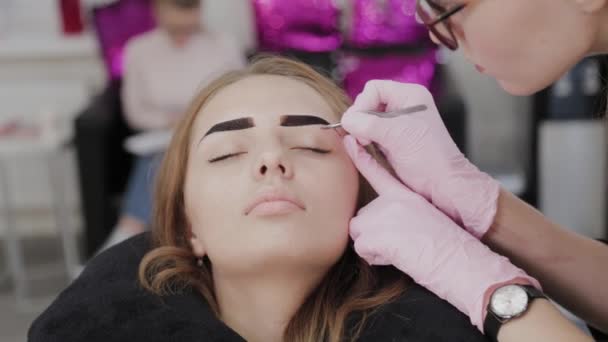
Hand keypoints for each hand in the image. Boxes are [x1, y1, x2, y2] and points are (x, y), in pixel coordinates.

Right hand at [341, 80, 499, 237]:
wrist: (441, 182)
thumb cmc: (427, 155)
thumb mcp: (396, 133)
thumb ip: (368, 123)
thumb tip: (345, 120)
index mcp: (410, 96)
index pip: (374, 89)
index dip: (363, 103)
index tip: (359, 122)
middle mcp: (403, 106)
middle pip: (368, 103)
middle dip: (361, 118)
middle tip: (363, 135)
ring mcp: (396, 124)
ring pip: (367, 119)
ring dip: (361, 129)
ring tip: (366, 142)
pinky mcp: (391, 140)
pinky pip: (369, 132)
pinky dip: (363, 138)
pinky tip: (365, 146)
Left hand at [344, 135, 538, 330]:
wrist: (461, 260)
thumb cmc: (450, 246)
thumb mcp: (427, 220)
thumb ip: (404, 215)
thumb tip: (388, 227)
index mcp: (406, 195)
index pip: (379, 172)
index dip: (362, 159)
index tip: (349, 141)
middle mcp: (391, 201)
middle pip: (362, 216)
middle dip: (373, 233)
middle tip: (401, 243)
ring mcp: (382, 215)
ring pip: (358, 232)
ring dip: (373, 245)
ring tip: (400, 250)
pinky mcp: (376, 233)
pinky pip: (362, 249)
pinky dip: (375, 257)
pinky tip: (396, 257)